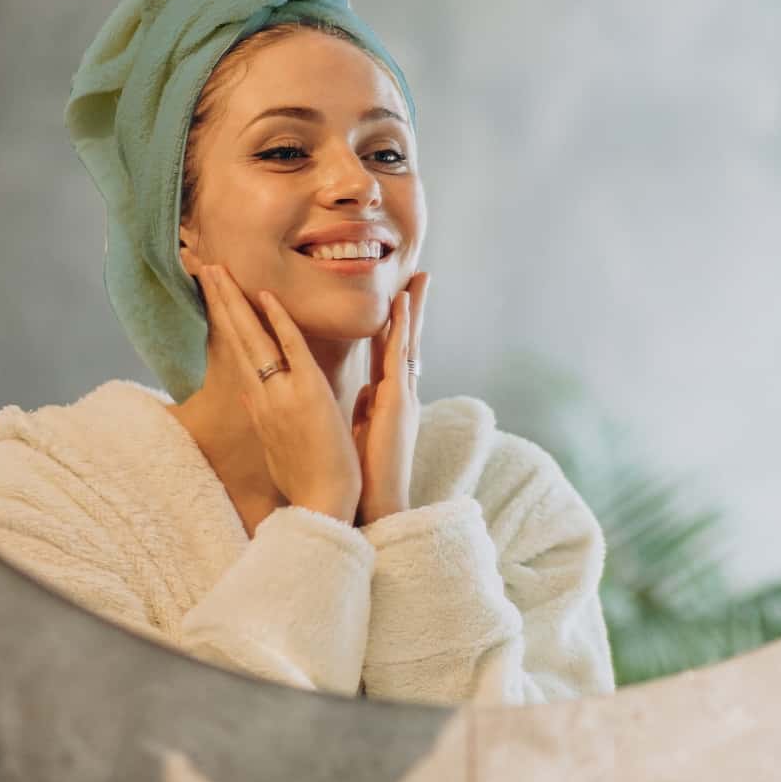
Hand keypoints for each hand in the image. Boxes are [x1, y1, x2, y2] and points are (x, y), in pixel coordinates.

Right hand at [198, 263, 362, 523]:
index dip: (224, 320)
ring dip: (235, 301)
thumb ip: (261, 413)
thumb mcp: (275, 446)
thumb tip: (247, 390)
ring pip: (254, 338)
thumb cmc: (305, 480)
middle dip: (220, 300)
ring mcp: (282, 393)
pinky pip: (291, 349)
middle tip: (204, 266)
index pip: (237, 352)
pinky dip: (278, 321)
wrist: (323, 505)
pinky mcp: (307, 394)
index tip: (213, 293)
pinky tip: (265, 295)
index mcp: (259, 404)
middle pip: (237, 338)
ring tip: (217, 270)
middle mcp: (263, 395)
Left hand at [351, 272, 429, 526]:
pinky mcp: (397, 402)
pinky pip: (399, 357)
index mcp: (388, 401)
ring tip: (417, 280)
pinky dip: (401, 329)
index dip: (395, 325)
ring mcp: (402, 397)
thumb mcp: (360, 433)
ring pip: (408, 343)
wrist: (374, 505)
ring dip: (412, 310)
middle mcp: (400, 394)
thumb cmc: (363, 475)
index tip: (399, 298)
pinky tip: (402, 305)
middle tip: (420, 276)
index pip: (391, 353)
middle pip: (406, 341)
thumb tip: (362, 392)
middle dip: (413, 309)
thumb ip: (363, 409)